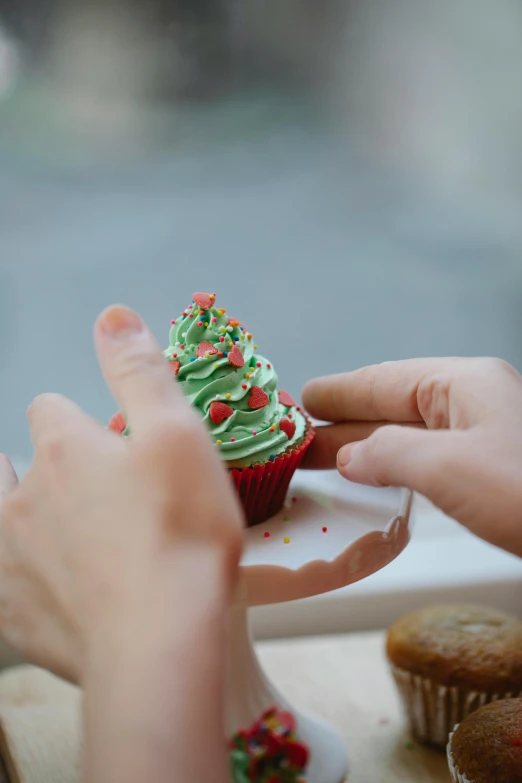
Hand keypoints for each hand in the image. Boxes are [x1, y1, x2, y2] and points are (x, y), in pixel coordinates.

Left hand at [0, 306, 242, 682]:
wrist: (160, 642)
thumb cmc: (181, 532)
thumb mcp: (178, 435)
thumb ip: (140, 371)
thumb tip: (111, 315)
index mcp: (65, 447)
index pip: (50, 408)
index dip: (77, 417)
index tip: (105, 439)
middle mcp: (23, 495)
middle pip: (16, 464)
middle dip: (44, 468)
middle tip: (86, 492)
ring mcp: (9, 555)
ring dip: (20, 516)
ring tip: (60, 531)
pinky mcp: (10, 612)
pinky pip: (2, 580)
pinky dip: (21, 575)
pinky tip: (48, 586)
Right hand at [303, 358, 521, 556]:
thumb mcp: (447, 467)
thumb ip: (388, 454)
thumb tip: (349, 457)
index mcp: (465, 383)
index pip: (385, 381)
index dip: (341, 393)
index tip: (305, 400)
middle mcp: (474, 403)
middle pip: (394, 408)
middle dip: (345, 423)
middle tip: (302, 437)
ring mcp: (486, 437)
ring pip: (410, 436)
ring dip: (367, 449)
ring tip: (324, 460)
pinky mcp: (493, 471)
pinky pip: (428, 461)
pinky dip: (395, 468)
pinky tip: (376, 479)